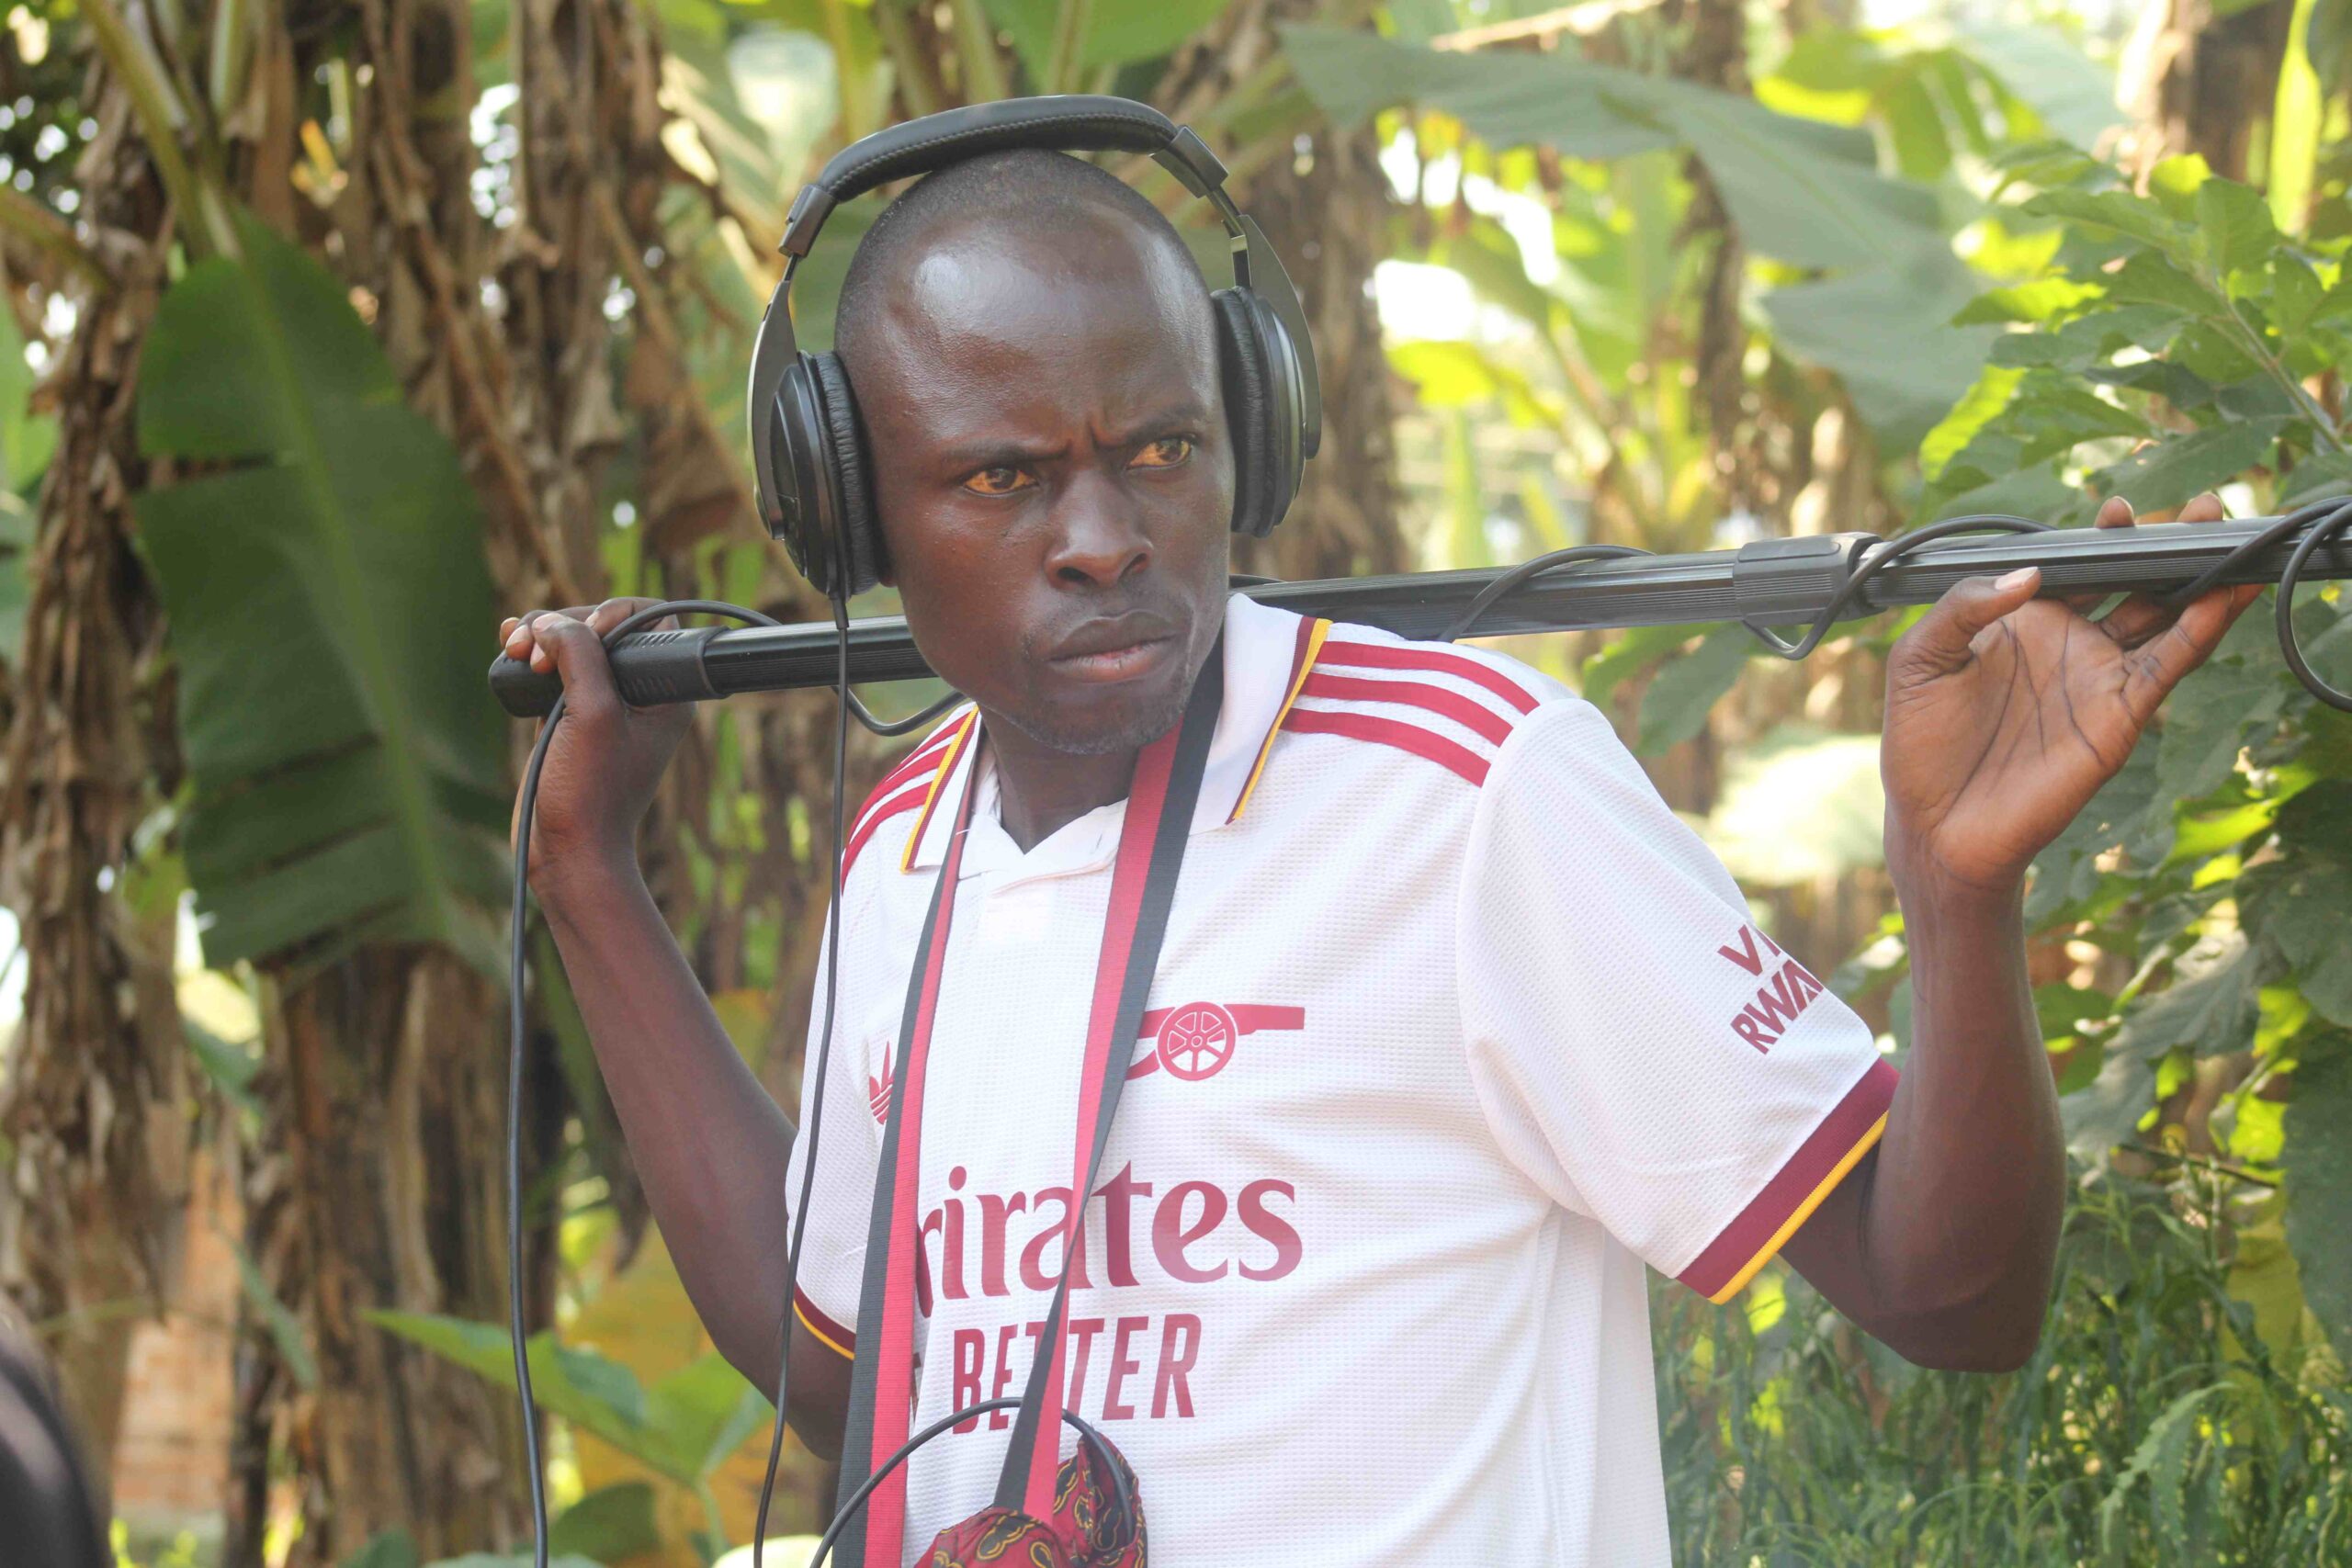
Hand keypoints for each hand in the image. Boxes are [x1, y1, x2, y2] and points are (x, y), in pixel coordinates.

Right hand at [500, 599, 693, 899]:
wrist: (568, 853)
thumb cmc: (590, 793)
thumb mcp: (591, 714)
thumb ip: (580, 656)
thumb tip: (552, 622)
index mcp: (666, 693)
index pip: (651, 621)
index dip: (613, 613)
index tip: (584, 635)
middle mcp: (640, 695)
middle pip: (604, 628)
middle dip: (564, 625)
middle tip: (531, 647)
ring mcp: (602, 707)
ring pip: (574, 647)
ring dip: (540, 636)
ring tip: (512, 646)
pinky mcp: (569, 720)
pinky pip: (553, 673)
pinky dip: (531, 657)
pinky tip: (507, 648)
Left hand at [1879, 492, 2262, 895]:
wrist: (1937, 824)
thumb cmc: (1920, 744)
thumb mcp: (1918, 660)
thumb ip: (1961, 607)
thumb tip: (2029, 574)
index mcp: (2022, 624)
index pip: (2073, 568)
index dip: (2100, 539)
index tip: (2117, 510)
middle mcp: (2069, 644)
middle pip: (2132, 584)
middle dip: (2166, 546)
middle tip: (2201, 508)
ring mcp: (2099, 678)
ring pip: (2165, 617)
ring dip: (2200, 579)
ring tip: (2228, 537)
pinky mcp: (2120, 715)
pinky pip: (2168, 664)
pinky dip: (2200, 629)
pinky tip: (2222, 597)